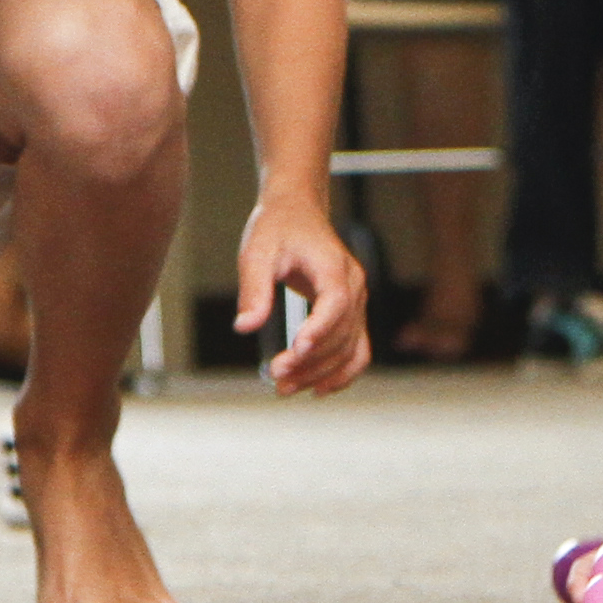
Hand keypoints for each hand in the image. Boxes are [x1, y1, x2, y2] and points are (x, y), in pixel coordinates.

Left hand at [235, 193, 370, 397]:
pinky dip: (342, 372)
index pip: (336, 303)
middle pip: (341, 333)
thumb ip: (254, 289)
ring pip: (349, 348)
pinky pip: (357, 349)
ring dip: (320, 373)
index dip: (319, 329)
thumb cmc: (276, 229)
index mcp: (334, 266)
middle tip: (275, 377)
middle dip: (310, 360)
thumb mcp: (257, 252)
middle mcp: (354, 286)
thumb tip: (245, 327)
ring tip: (285, 388)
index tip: (296, 351)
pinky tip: (318, 390)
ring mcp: (357, 301)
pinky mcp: (351, 313)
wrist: (296, 212)